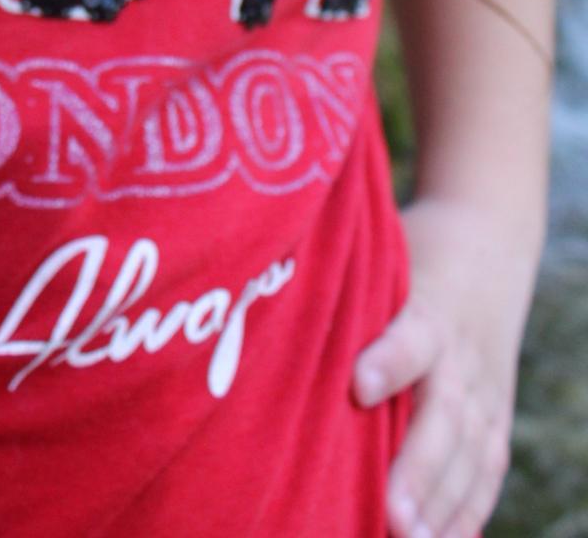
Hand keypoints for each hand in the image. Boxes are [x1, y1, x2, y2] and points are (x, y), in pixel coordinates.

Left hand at [353, 198, 534, 537]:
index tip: (359, 384)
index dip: (389, 360)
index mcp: (427, 309)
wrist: (488, 242)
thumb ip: (337, 282)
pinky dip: (470, 508)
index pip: (411, 336)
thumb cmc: (409, 254)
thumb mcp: (381, 256)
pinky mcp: (497, 415)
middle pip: (444, 414)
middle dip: (419, 467)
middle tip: (391, 513)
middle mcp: (460, 354)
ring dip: (442, 503)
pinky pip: (488, 468)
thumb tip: (256, 291)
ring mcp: (485, 388)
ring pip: (470, 452)